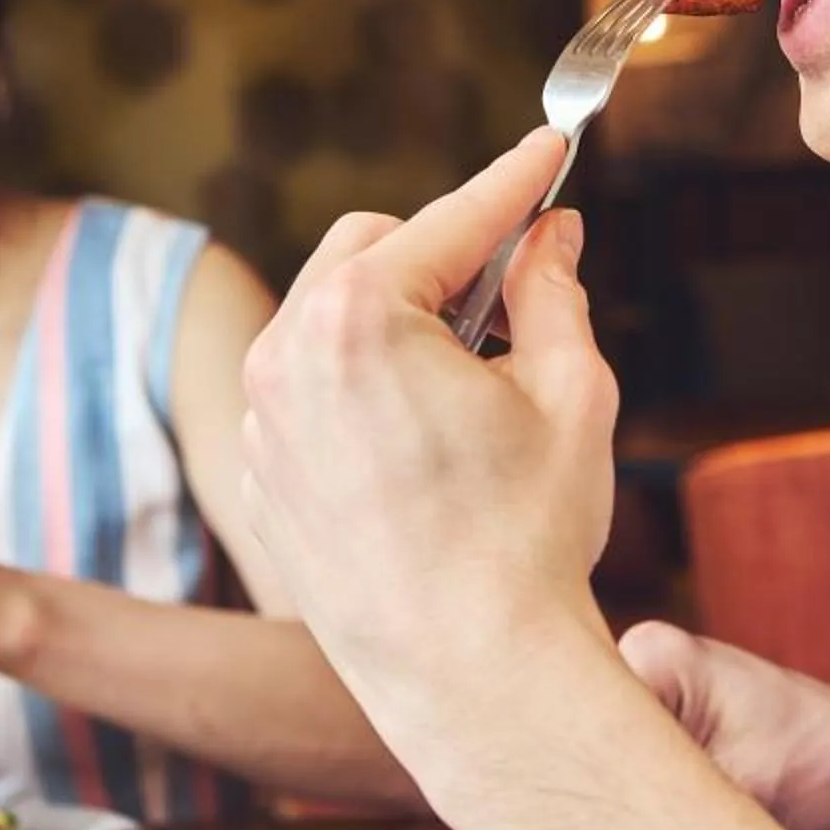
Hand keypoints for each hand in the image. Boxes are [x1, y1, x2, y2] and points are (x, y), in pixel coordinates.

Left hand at [238, 128, 620, 742]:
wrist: (469, 678)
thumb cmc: (525, 540)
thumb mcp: (570, 393)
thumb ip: (554, 291)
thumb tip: (552, 236)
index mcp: (357, 319)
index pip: (452, 220)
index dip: (514, 182)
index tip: (552, 151)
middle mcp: (285, 356)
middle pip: (371, 247)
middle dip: (445, 253)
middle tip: (519, 286)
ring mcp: (261, 419)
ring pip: (330, 316)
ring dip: (400, 318)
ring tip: (479, 380)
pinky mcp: (260, 473)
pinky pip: (309, 389)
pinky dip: (363, 384)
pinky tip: (428, 439)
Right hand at [459, 623, 829, 829]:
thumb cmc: (822, 763)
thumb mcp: (738, 794)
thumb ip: (655, 825)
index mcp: (650, 657)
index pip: (558, 719)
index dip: (522, 789)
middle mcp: (636, 671)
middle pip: (556, 747)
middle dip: (525, 817)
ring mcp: (644, 705)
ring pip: (577, 771)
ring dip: (555, 829)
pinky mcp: (657, 738)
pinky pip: (605, 782)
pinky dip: (589, 827)